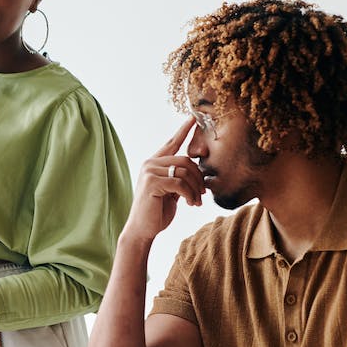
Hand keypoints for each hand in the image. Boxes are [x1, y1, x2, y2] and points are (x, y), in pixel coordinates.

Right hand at [120, 119, 205, 244]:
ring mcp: (149, 171)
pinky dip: (190, 194)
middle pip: (186, 160)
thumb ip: (180, 178)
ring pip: (185, 172)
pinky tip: (190, 203)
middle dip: (199, 178)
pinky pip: (180, 183)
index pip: (172, 142)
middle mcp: (150, 163)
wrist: (142, 229)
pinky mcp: (152, 182)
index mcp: (154, 163)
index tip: (194, 118)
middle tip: (203, 194)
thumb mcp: (171, 192)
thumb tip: (198, 172)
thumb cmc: (156, 211)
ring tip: (196, 202)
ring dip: (196, 189)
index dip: (184, 130)